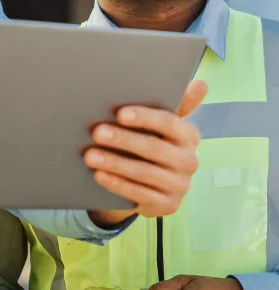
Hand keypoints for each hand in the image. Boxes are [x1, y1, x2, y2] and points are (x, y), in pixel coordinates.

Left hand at [85, 79, 205, 223]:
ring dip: (115, 163)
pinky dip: (117, 184)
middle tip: (96, 132)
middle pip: (154, 148)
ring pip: (144, 172)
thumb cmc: (151, 139)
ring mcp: (180, 185)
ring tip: (90, 155)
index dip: (145, 117)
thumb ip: (174, 103)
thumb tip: (200, 84)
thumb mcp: (159, 122)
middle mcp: (189, 161)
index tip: (120, 113)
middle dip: (123, 139)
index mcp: (189, 135)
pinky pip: (140, 194)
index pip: (169, 123)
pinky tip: (99, 175)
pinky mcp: (168, 205)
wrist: (150, 179)